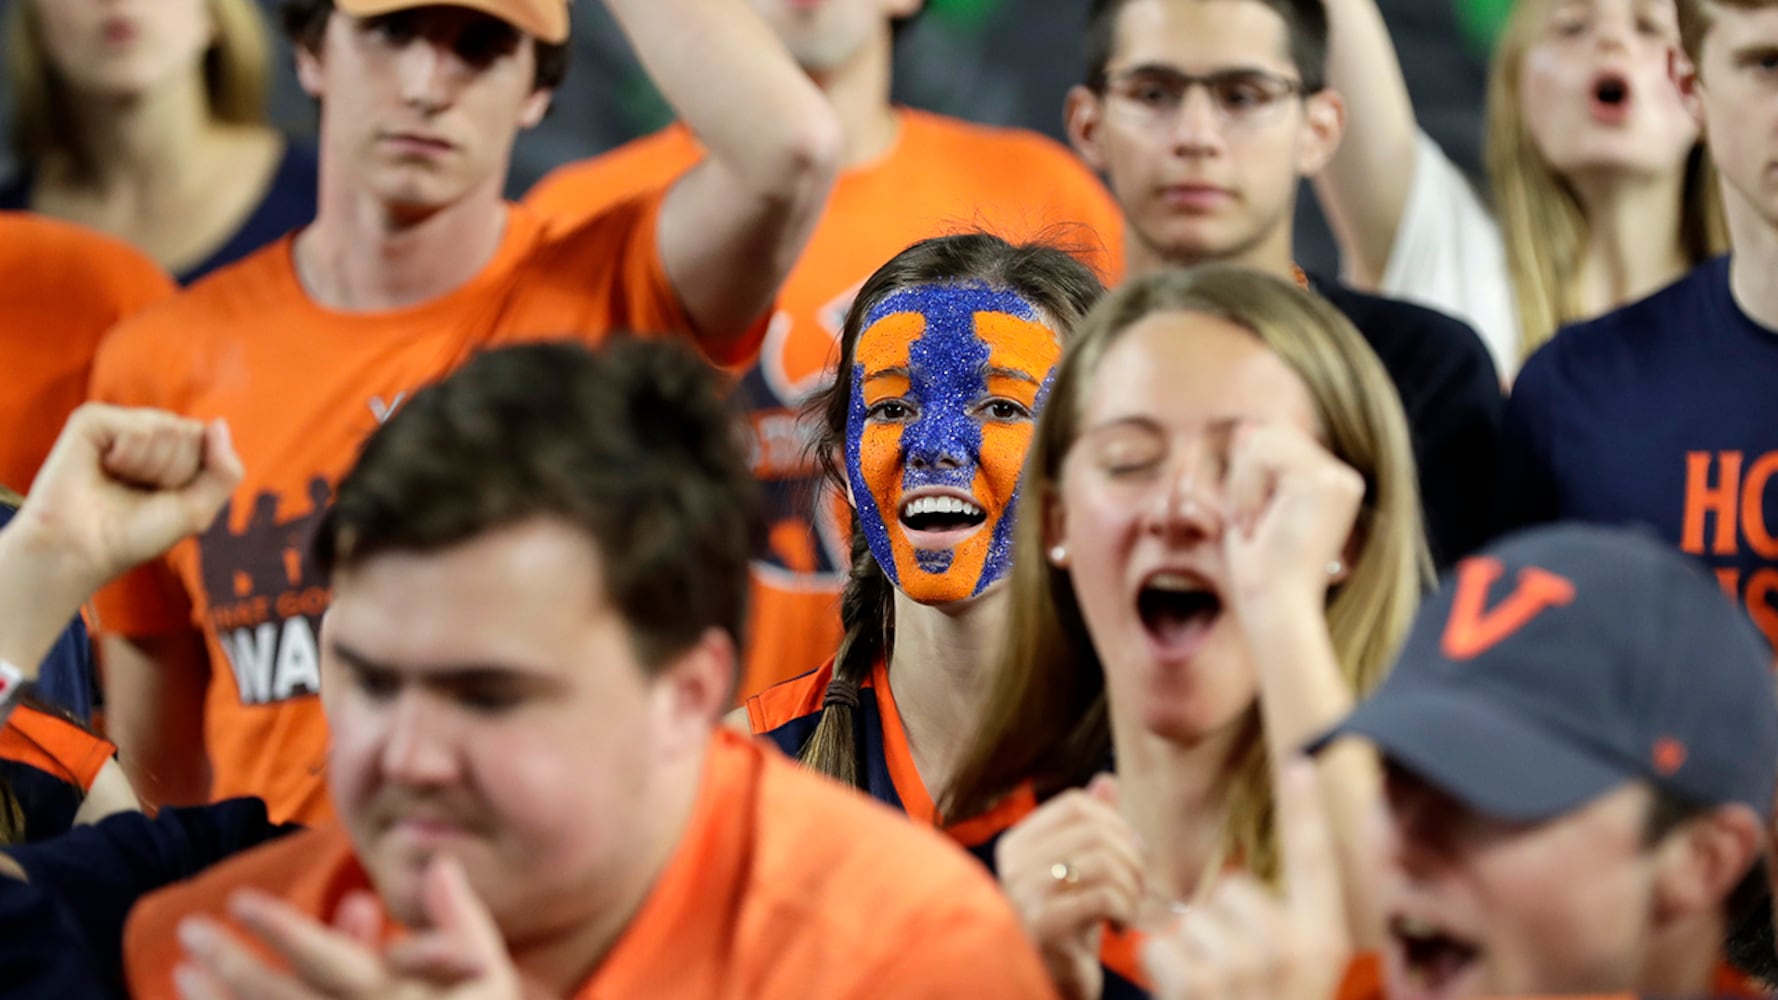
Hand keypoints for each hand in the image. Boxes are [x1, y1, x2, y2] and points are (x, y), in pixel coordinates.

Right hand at [13, 404, 240, 589]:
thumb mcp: (197, 509)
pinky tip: (105, 468)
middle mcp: (148, 430)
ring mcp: (120, 422)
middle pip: (190, 434)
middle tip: (137, 492)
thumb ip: (225, 471)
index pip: (209, 440)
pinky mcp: (92, 420)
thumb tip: (217, 424)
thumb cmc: (136, 534)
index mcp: (174, 448)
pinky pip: (138, 428)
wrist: (84, 550)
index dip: (192, 476)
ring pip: (167, 429)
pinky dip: (128, 456)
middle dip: (171, 472)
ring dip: (149, 468)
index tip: (164, 497)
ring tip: (120, 482)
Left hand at [173, 856, 542, 999]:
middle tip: (190, 929)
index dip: (282, 930)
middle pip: (281, 997)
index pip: (328, 960)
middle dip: (231, 962)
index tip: (239, 900)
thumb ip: (462, 921)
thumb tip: (440, 863)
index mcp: (394, 998)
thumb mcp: (490, 975)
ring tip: (181, 973)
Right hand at [996, 774, 1142, 999]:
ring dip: (1132, 889)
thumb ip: (1090, 827)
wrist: (1055, 979)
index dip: (1116, 822)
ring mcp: (1024, 894)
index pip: (1076, 805)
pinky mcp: (1043, 925)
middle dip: (1132, 859)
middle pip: (1095, 832)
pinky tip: (1119, 928)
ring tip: (1128, 909)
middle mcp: (1013, 863)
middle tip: (1137, 887)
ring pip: (1103, 863)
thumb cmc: (1071, 922)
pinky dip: (1125, 911)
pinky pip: (1103, 898)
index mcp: (1017, 842)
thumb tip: (1107, 781)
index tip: (1131, 852)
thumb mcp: (1081, 869)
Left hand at [1140, 760, 1352, 999]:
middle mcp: (1292, 948)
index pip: (1315, 861)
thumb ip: (1283, 930)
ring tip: (1213, 997)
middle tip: (1233, 981)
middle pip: (1232, 888)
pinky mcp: (1199, 983)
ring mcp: (1245, 964)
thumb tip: (1231, 889)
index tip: (1299, 761)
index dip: (1306, 810)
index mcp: (1324, 942)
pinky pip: (1160, 947)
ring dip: (1190, 955)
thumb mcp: (1296, 978)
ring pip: (1193, 919)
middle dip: (1220, 925)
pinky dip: (1161, 975)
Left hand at [1220, 422, 1363, 613]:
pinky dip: (1247, 487)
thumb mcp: (1250, 508)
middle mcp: (1342, 479)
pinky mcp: (1328, 482)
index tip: (1251, 523)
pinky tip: (1258, 522)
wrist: (1276, 606)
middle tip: (1249, 524)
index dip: (1249, 474)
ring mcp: (1339, 479)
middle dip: (1244, 476)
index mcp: (1330, 484)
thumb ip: (1251, 468)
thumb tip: (1249, 425)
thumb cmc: (1261, 570)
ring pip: (1266, 439)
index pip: (1278, 443)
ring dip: (1244, 484)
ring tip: (1253, 524)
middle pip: (1272, 433)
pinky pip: (1264, 453)